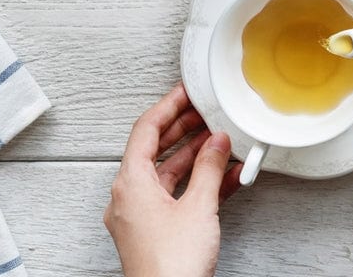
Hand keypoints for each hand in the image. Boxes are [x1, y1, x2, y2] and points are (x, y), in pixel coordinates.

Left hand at [104, 83, 242, 276]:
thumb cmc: (171, 267)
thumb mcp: (199, 206)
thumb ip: (209, 167)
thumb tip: (216, 142)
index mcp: (130, 183)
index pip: (145, 129)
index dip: (168, 106)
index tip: (185, 92)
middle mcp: (129, 197)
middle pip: (154, 149)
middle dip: (183, 129)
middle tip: (205, 111)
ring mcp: (140, 217)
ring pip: (167, 173)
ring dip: (194, 156)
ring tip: (220, 140)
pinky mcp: (154, 233)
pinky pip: (175, 196)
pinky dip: (197, 183)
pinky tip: (223, 176)